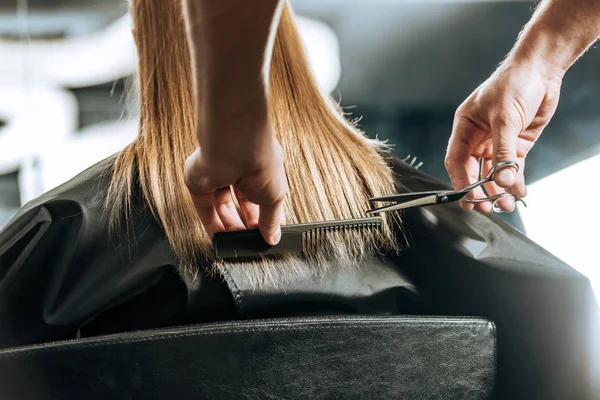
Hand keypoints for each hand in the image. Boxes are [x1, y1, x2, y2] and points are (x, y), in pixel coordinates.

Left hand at [184, 134, 287, 244]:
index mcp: (258, 166)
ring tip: (238, 244)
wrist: (236, 148)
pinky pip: (203, 207)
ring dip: (229, 226)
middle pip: (239, 202)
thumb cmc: (261, 162)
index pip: (260, 194)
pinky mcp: (198, 181)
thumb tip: (273, 237)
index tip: (268, 232)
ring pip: (220, 206)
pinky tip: (220, 238)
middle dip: (246, 223)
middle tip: (252, 241)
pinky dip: (211, 224)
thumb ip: (272, 219)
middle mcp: (237, 168)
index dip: (264, 215)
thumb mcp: (274, 197)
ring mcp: (216, 174)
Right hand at [445, 59, 562, 212]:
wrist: (542, 69)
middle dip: (479, 190)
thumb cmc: (514, 82)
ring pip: (493, 172)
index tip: (469, 198)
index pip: (457, 160)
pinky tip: (519, 192)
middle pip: (473, 171)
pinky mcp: (516, 144)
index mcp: (465, 127)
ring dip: (499, 189)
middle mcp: (478, 137)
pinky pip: (512, 167)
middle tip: (486, 207)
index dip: (461, 181)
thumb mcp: (504, 117)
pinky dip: (515, 181)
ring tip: (506, 205)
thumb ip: (503, 151)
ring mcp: (497, 142)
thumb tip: (501, 180)